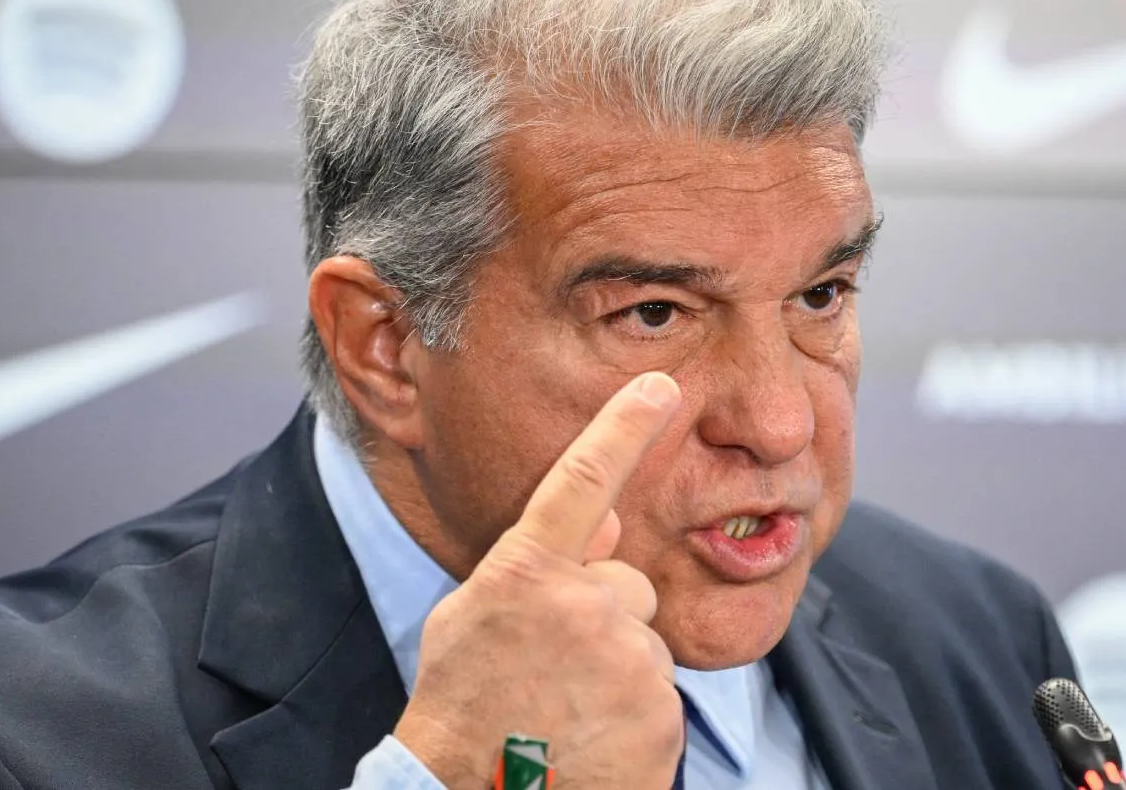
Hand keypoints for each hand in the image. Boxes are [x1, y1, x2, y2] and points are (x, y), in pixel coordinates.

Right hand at [393, 372, 685, 788]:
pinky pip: (661, 692)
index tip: (660, 386)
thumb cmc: (464, 707)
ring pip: (645, 641)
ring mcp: (625, 657)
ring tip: (568, 712)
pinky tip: (591, 739)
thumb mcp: (475, 617)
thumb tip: (612, 514)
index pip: (583, 479)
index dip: (625, 426)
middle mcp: (583, 603)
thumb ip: (540, 558)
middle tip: (557, 671)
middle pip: (630, 584)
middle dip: (606, 618)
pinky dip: (634, 717)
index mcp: (525, 571)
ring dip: (618, 671)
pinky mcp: (660, 711)